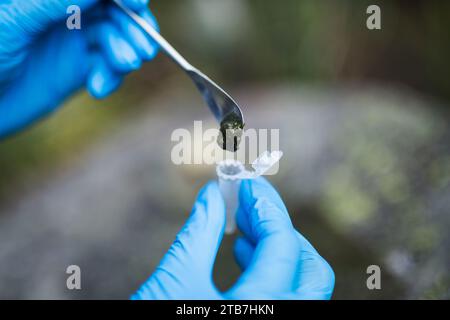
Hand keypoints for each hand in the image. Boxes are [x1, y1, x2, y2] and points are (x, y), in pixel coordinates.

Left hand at [0, 0, 157, 136]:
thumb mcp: (19, 19)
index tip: (139, 4)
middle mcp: (65, 11)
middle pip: (114, 10)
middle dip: (133, 27)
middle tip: (144, 48)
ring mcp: (72, 39)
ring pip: (116, 37)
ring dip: (126, 52)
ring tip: (124, 65)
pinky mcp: (77, 68)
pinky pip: (108, 66)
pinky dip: (111, 77)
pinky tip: (98, 88)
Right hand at [132, 178, 334, 299]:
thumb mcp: (172, 283)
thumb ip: (197, 233)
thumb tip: (212, 195)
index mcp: (262, 308)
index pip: (283, 245)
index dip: (266, 207)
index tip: (246, 185)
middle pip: (309, 268)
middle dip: (281, 230)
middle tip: (249, 207)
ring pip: (303, 287)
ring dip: (278, 251)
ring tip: (242, 229)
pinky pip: (287, 300)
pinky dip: (272, 274)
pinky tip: (242, 256)